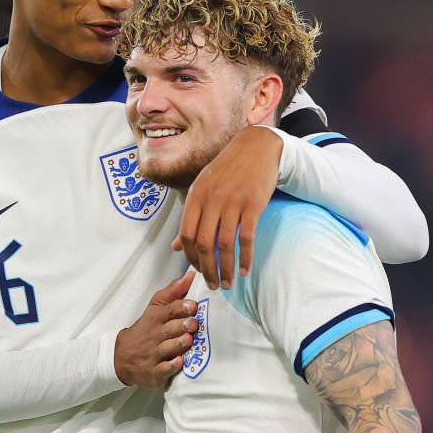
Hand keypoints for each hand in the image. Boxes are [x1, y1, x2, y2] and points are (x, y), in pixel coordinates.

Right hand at [115, 272, 197, 387]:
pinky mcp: (154, 372)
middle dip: (182, 326)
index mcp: (156, 318)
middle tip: (193, 324)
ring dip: (179, 344)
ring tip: (188, 340)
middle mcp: (155, 336)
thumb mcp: (155, 308)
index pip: (168, 310)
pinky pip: (163, 369)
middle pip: (170, 329)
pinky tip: (179, 362)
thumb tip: (191, 276)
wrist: (122, 356)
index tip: (193, 306)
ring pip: (168, 348)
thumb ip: (173, 292)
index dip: (181, 307)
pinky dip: (171, 366)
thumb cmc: (145, 329)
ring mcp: (154, 355)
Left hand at [172, 125, 281, 289]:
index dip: (190, 258)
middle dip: (207, 270)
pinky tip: (245, 270)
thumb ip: (190, 217)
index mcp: (196, 196)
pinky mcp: (252, 204)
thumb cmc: (228, 170)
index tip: (198, 272)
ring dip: (226, 269)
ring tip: (229, 283)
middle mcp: (211, 199)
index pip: (186, 235)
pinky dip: (245, 258)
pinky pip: (246, 238)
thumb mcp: (203, 189)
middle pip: (203, 244)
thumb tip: (175, 246)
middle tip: (213, 286)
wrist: (257, 147)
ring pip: (224, 244)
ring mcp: (232, 201)